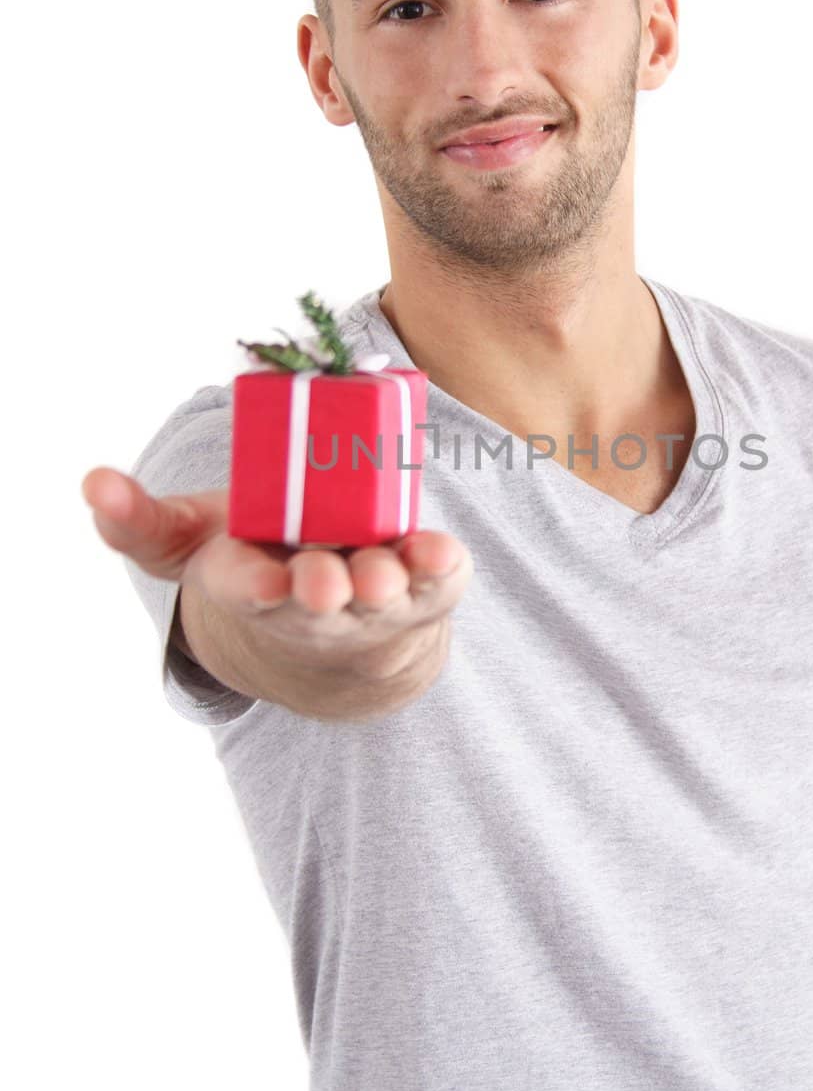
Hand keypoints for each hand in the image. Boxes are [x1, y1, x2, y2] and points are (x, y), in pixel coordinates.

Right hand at [82, 466, 472, 715]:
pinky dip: (438, 566)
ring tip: (385, 572)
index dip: (254, 588)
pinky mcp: (424, 586)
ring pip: (380, 598)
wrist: (335, 608)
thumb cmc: (258, 560)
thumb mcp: (191, 543)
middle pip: (318, 603)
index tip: (262, 583)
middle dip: (322, 592)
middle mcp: (315, 602)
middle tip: (324, 581)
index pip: (248, 592)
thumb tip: (93, 482)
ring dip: (385, 583)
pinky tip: (441, 550)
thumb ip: (140, 520)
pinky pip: (435, 580)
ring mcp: (374, 599)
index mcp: (252, 587)